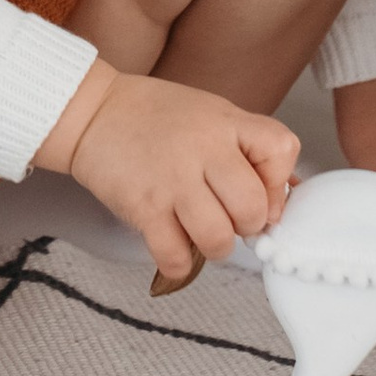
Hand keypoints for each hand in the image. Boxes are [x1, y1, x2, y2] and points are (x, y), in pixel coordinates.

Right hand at [43, 60, 298, 283]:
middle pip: (253, 208)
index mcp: (226, 122)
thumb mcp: (211, 114)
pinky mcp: (143, 207)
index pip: (282, 150)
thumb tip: (285, 197)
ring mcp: (172, 180)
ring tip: (202, 233)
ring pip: (219, 239)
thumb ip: (247, 148)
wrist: (90, 112)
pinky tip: (174, 248)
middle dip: (248, 225)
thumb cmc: (153, 115)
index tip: (263, 193)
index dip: (279, 182)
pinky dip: (179, 263)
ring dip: (216, 247)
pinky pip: (176, 256)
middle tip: (230, 218)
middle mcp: (203, 149)